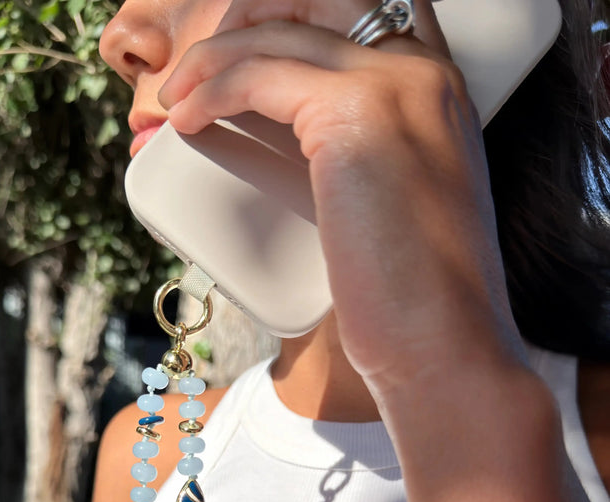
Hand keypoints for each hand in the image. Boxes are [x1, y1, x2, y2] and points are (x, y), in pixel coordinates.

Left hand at [159, 0, 523, 403]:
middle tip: (202, 71)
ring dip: (214, 55)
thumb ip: (363, 166)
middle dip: (250, 16)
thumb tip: (293, 162)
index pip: (363, 10)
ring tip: (175, 97)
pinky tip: (185, 117)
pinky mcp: (356, 117)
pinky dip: (212, 89)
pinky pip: (259, 75)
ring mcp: (395, 86)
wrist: (447, 347)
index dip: (293, 18)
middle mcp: (426, 72)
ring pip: (282, 29)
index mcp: (440, 91)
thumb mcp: (397, 209)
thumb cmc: (418, 302)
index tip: (243, 55)